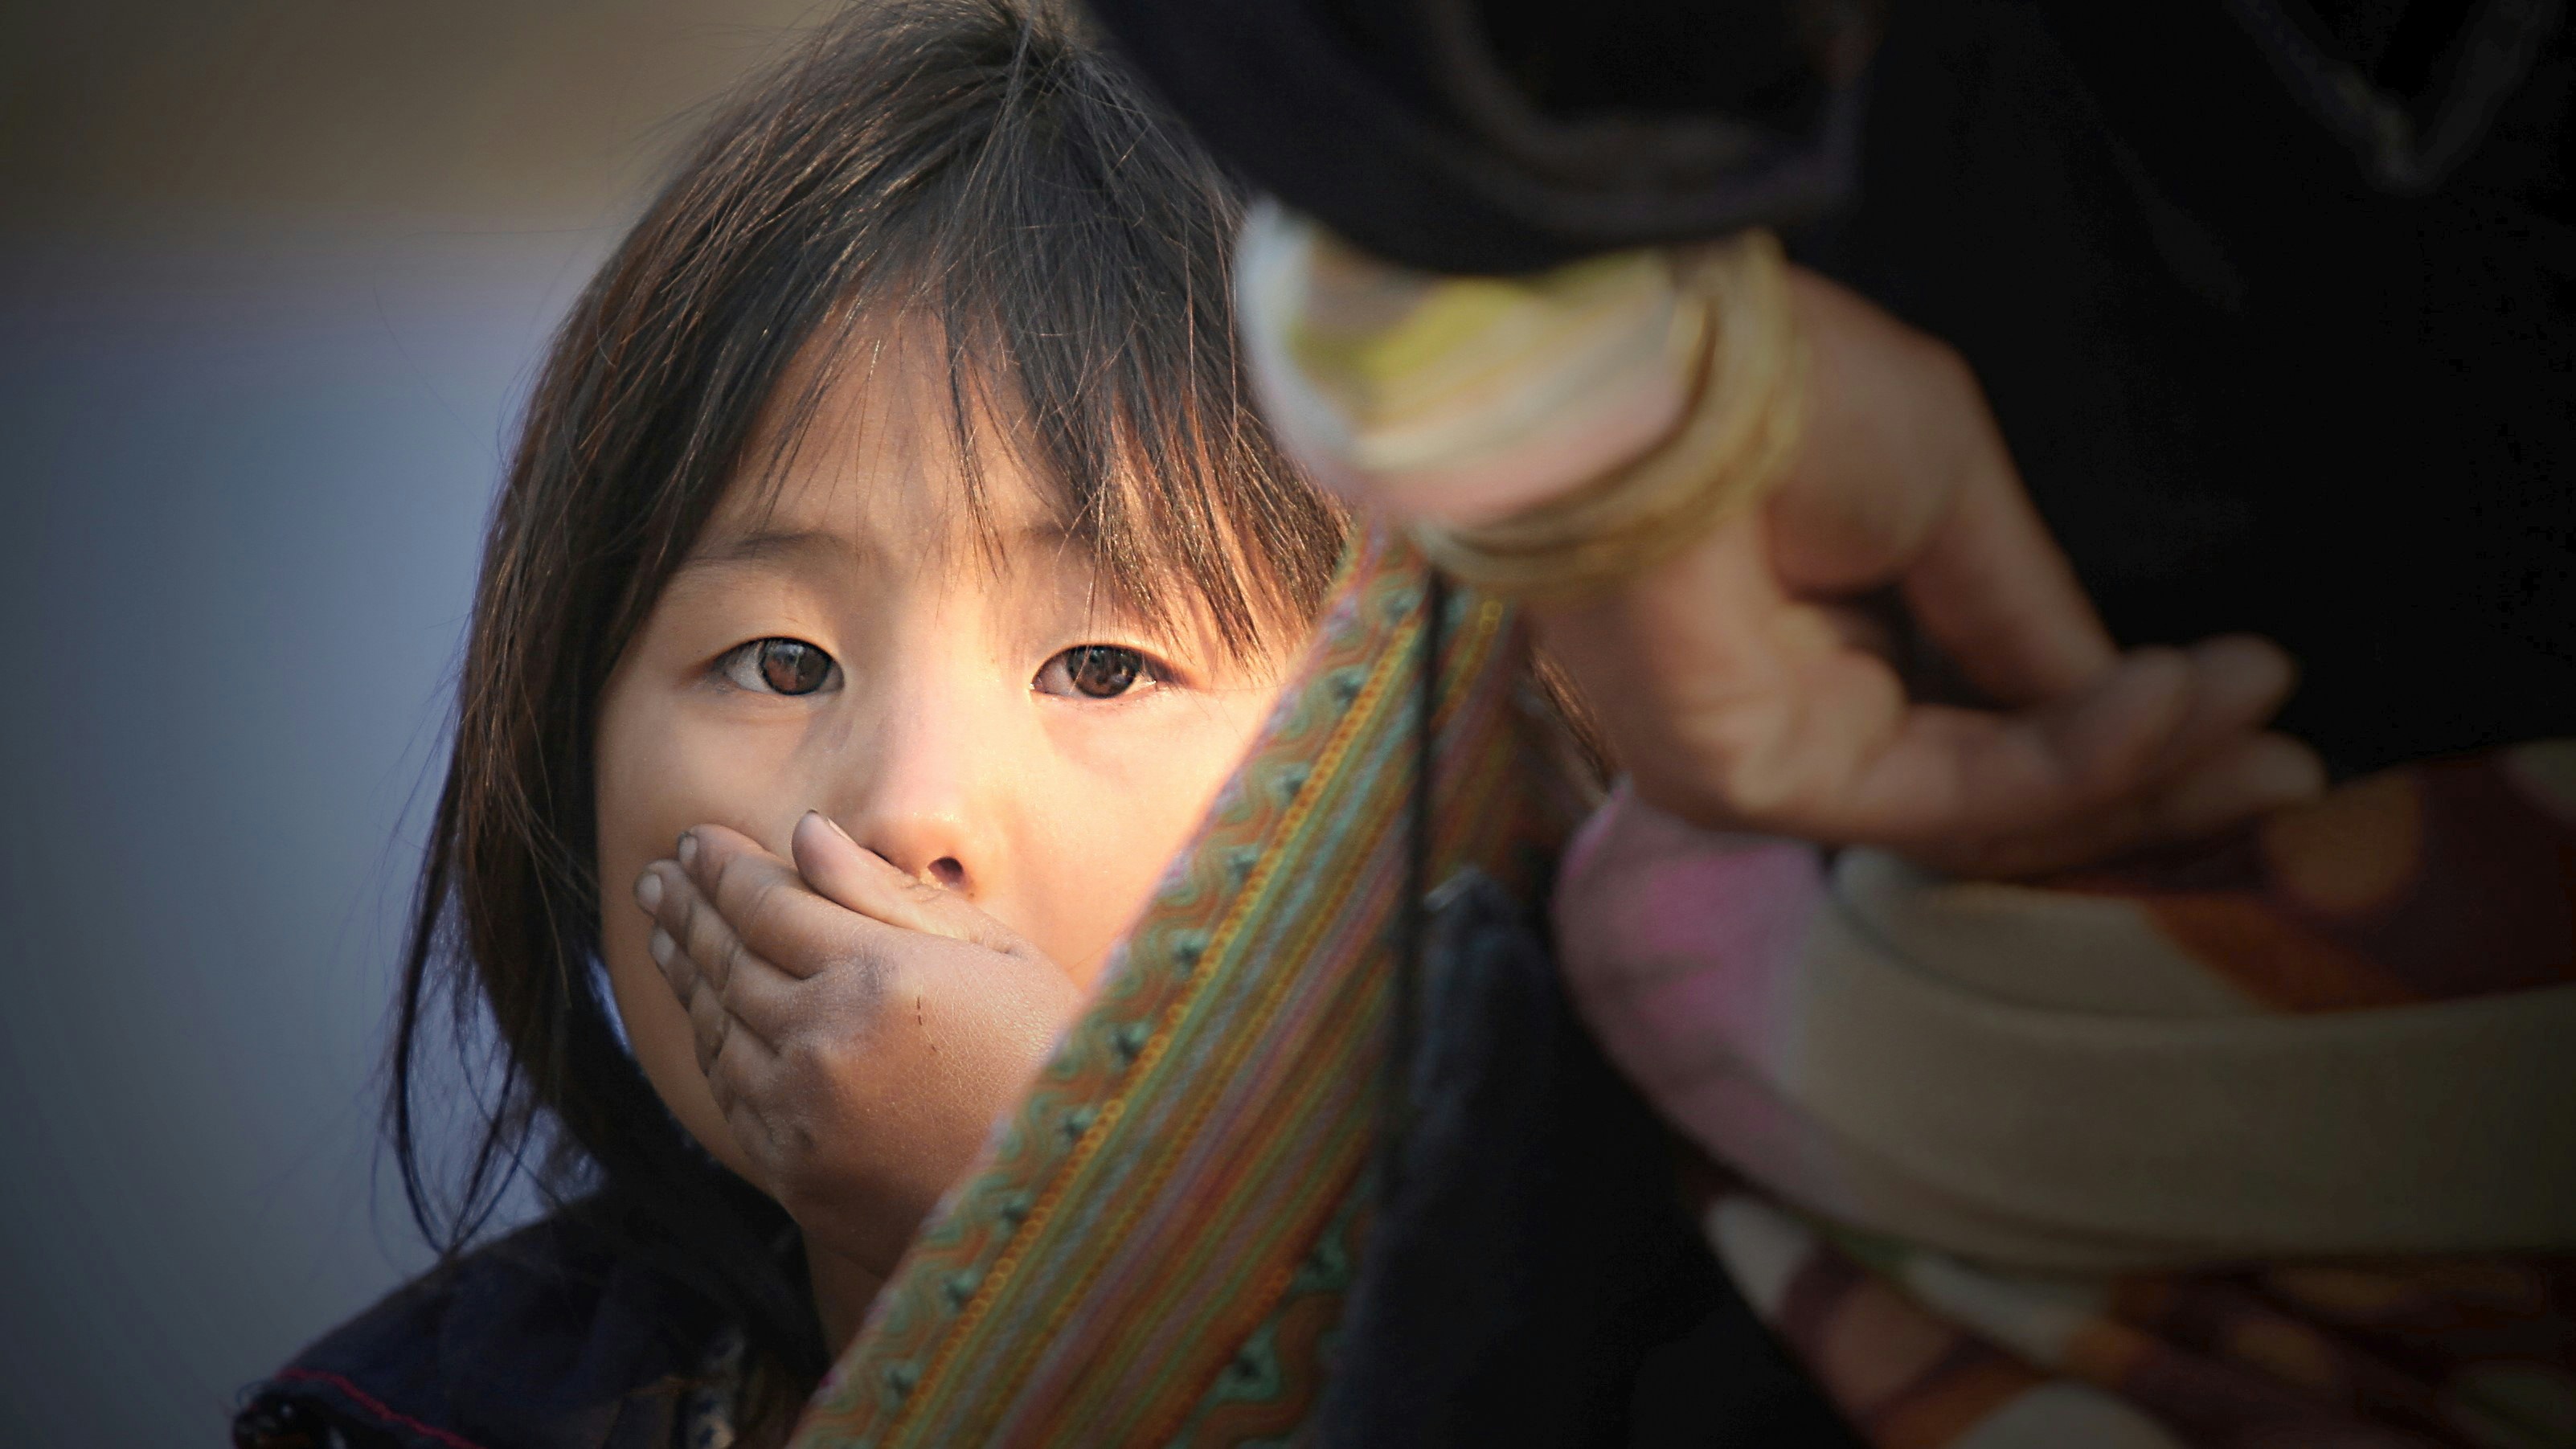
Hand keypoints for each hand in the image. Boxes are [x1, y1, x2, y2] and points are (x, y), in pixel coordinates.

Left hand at [633, 813, 1079, 1279]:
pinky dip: (710, 1046)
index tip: (696, 839)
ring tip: (666, 934)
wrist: (1071, 1205)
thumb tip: (806, 836)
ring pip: (715, 1029)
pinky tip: (705, 1018)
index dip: (724, 868)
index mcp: (879, 977)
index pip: (766, 903)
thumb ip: (891, 896)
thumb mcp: (997, 958)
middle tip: (658, 877)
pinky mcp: (796, 1177)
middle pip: (727, 961)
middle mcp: (823, 1043)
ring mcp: (801, 1117)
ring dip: (684, 975)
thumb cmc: (1055, 1062)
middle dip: (689, 910)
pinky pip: (731, 1097)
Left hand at [1529, 268, 2322, 875]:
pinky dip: (2071, 757)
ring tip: (2264, 741)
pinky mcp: (1756, 780)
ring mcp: (1771, 760)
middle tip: (2292, 773)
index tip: (2257, 695)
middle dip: (2156, 784)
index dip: (2127, 723)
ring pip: (1983, 807)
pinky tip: (2174, 705)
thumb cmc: (1779, 390)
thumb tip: (2119, 690)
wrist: (1659, 370)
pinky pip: (1944, 790)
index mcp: (1830, 634)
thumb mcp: (1948, 486)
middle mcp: (1798, 714)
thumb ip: (2021, 610)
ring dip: (2139, 776)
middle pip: (1998, 790)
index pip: (1994, 716)